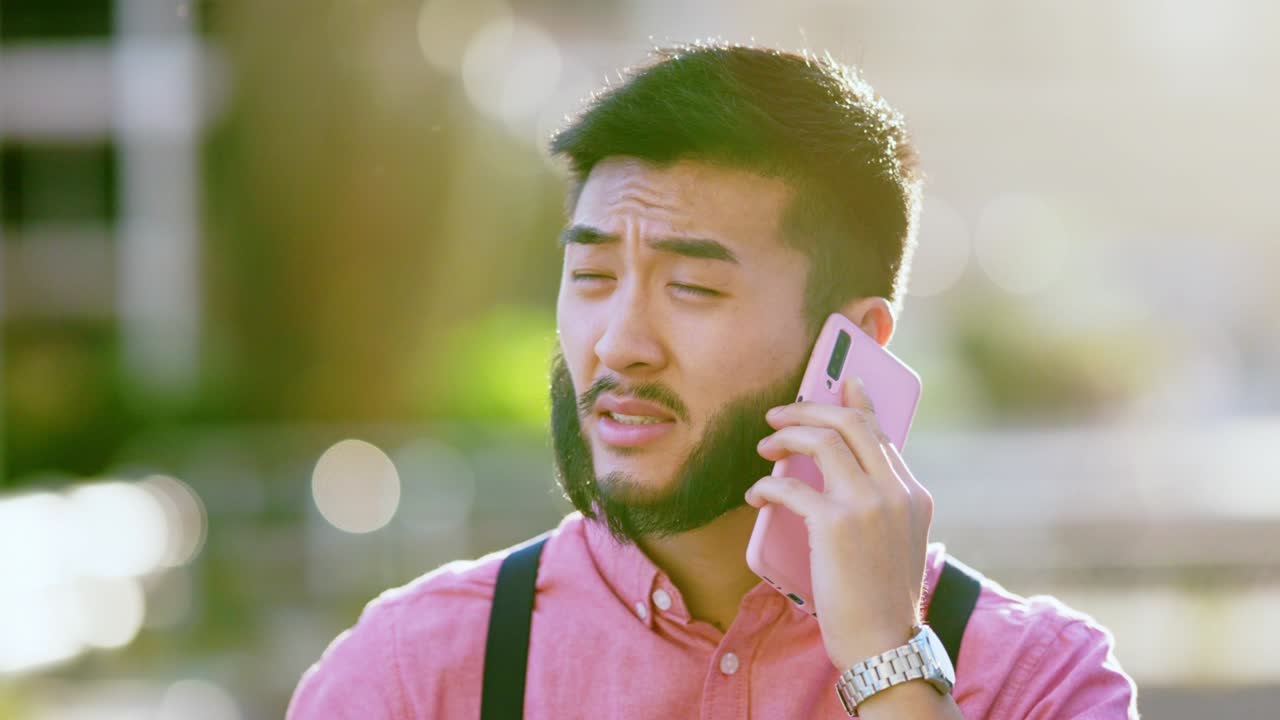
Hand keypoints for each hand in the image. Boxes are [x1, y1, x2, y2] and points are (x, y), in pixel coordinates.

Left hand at [744, 376, 933, 671]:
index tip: (842, 382)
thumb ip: (879, 506)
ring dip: (785, 438)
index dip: (857, 404)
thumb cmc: (880, 601)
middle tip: (778, 416)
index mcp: (913, 495)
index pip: (881, 433)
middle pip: (850, 424)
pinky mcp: (835, 524)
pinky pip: (789, 488)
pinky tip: (756, 496)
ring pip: (820, 442)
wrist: (884, 645)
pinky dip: (766, 487)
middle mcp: (895, 491)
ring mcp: (867, 504)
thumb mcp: (895, 544)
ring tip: (765, 449)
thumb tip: (839, 475)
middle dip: (808, 410)